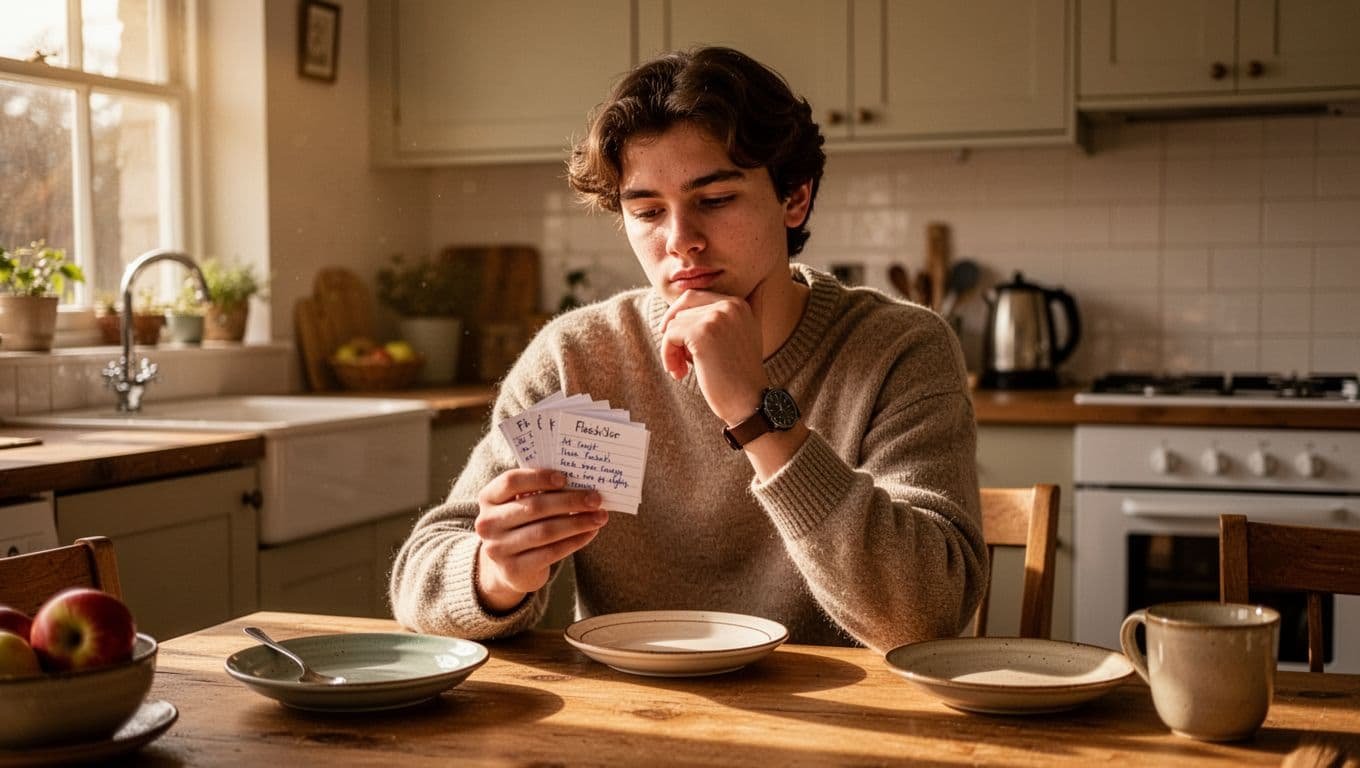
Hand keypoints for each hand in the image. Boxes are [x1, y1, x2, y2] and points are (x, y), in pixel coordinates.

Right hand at [474, 468, 606, 612]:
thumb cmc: (522, 525)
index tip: (566, 478)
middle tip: (596, 498)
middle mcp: (487, 523)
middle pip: (534, 506)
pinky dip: (574, 541)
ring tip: (600, 517)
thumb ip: (540, 491)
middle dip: (570, 501)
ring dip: (577, 523)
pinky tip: (590, 533)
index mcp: (488, 498)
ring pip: (545, 531)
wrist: (508, 567)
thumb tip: (580, 483)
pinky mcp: (513, 569)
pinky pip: (551, 552)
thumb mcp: (521, 505)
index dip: (539, 477)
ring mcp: (498, 548)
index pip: (511, 481)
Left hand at [659, 289, 768, 424]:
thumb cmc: (741, 376)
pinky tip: (679, 373)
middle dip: (676, 335)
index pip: (694, 298)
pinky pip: (669, 336)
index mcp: (738, 304)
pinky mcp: (701, 334)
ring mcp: (715, 318)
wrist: (750, 402)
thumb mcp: (744, 336)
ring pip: (674, 323)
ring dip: (672, 349)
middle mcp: (729, 306)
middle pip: (682, 310)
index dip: (681, 318)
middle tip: (680, 362)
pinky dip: (668, 355)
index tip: (679, 342)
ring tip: (682, 370)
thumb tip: (737, 292)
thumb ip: (735, 314)